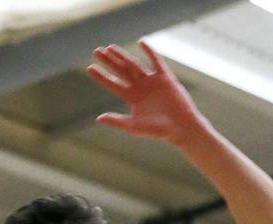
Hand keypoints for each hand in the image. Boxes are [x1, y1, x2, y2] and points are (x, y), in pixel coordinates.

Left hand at [87, 41, 207, 146]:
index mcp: (133, 98)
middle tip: (97, 51)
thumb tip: (99, 118)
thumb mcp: (134, 126)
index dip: (102, 77)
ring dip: (123, 56)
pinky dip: (151, 52)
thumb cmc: (159, 130)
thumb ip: (117, 121)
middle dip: (109, 62)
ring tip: (110, 48)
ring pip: (135, 65)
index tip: (90, 68)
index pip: (114, 84)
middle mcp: (141, 88)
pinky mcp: (166, 78)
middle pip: (122, 71)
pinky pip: (157, 62)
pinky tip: (142, 42)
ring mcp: (153, 82)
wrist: (182, 128)